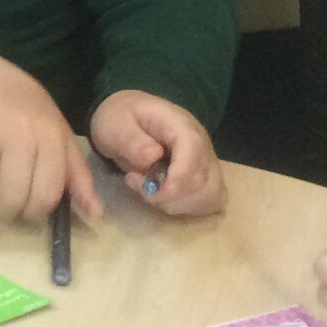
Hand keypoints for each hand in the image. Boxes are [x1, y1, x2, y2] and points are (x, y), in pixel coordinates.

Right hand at [0, 45, 99, 222]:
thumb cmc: (21, 106)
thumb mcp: (56, 132)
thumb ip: (76, 174)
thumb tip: (95, 213)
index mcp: (49, 136)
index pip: (46, 194)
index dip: (37, 212)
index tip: (29, 211)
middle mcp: (19, 134)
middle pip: (12, 199)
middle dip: (8, 209)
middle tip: (5, 199)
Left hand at [88, 91, 224, 216]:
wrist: (129, 118)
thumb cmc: (121, 119)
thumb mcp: (115, 124)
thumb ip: (130, 140)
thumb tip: (153, 156)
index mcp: (180, 124)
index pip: (194, 150)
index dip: (181, 176)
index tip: (160, 191)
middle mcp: (202, 143)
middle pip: (203, 179)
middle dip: (169, 195)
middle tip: (135, 182)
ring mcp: (207, 162)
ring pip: (210, 194)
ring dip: (177, 203)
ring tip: (148, 189)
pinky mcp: (206, 178)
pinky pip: (211, 201)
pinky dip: (189, 207)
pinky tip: (165, 198)